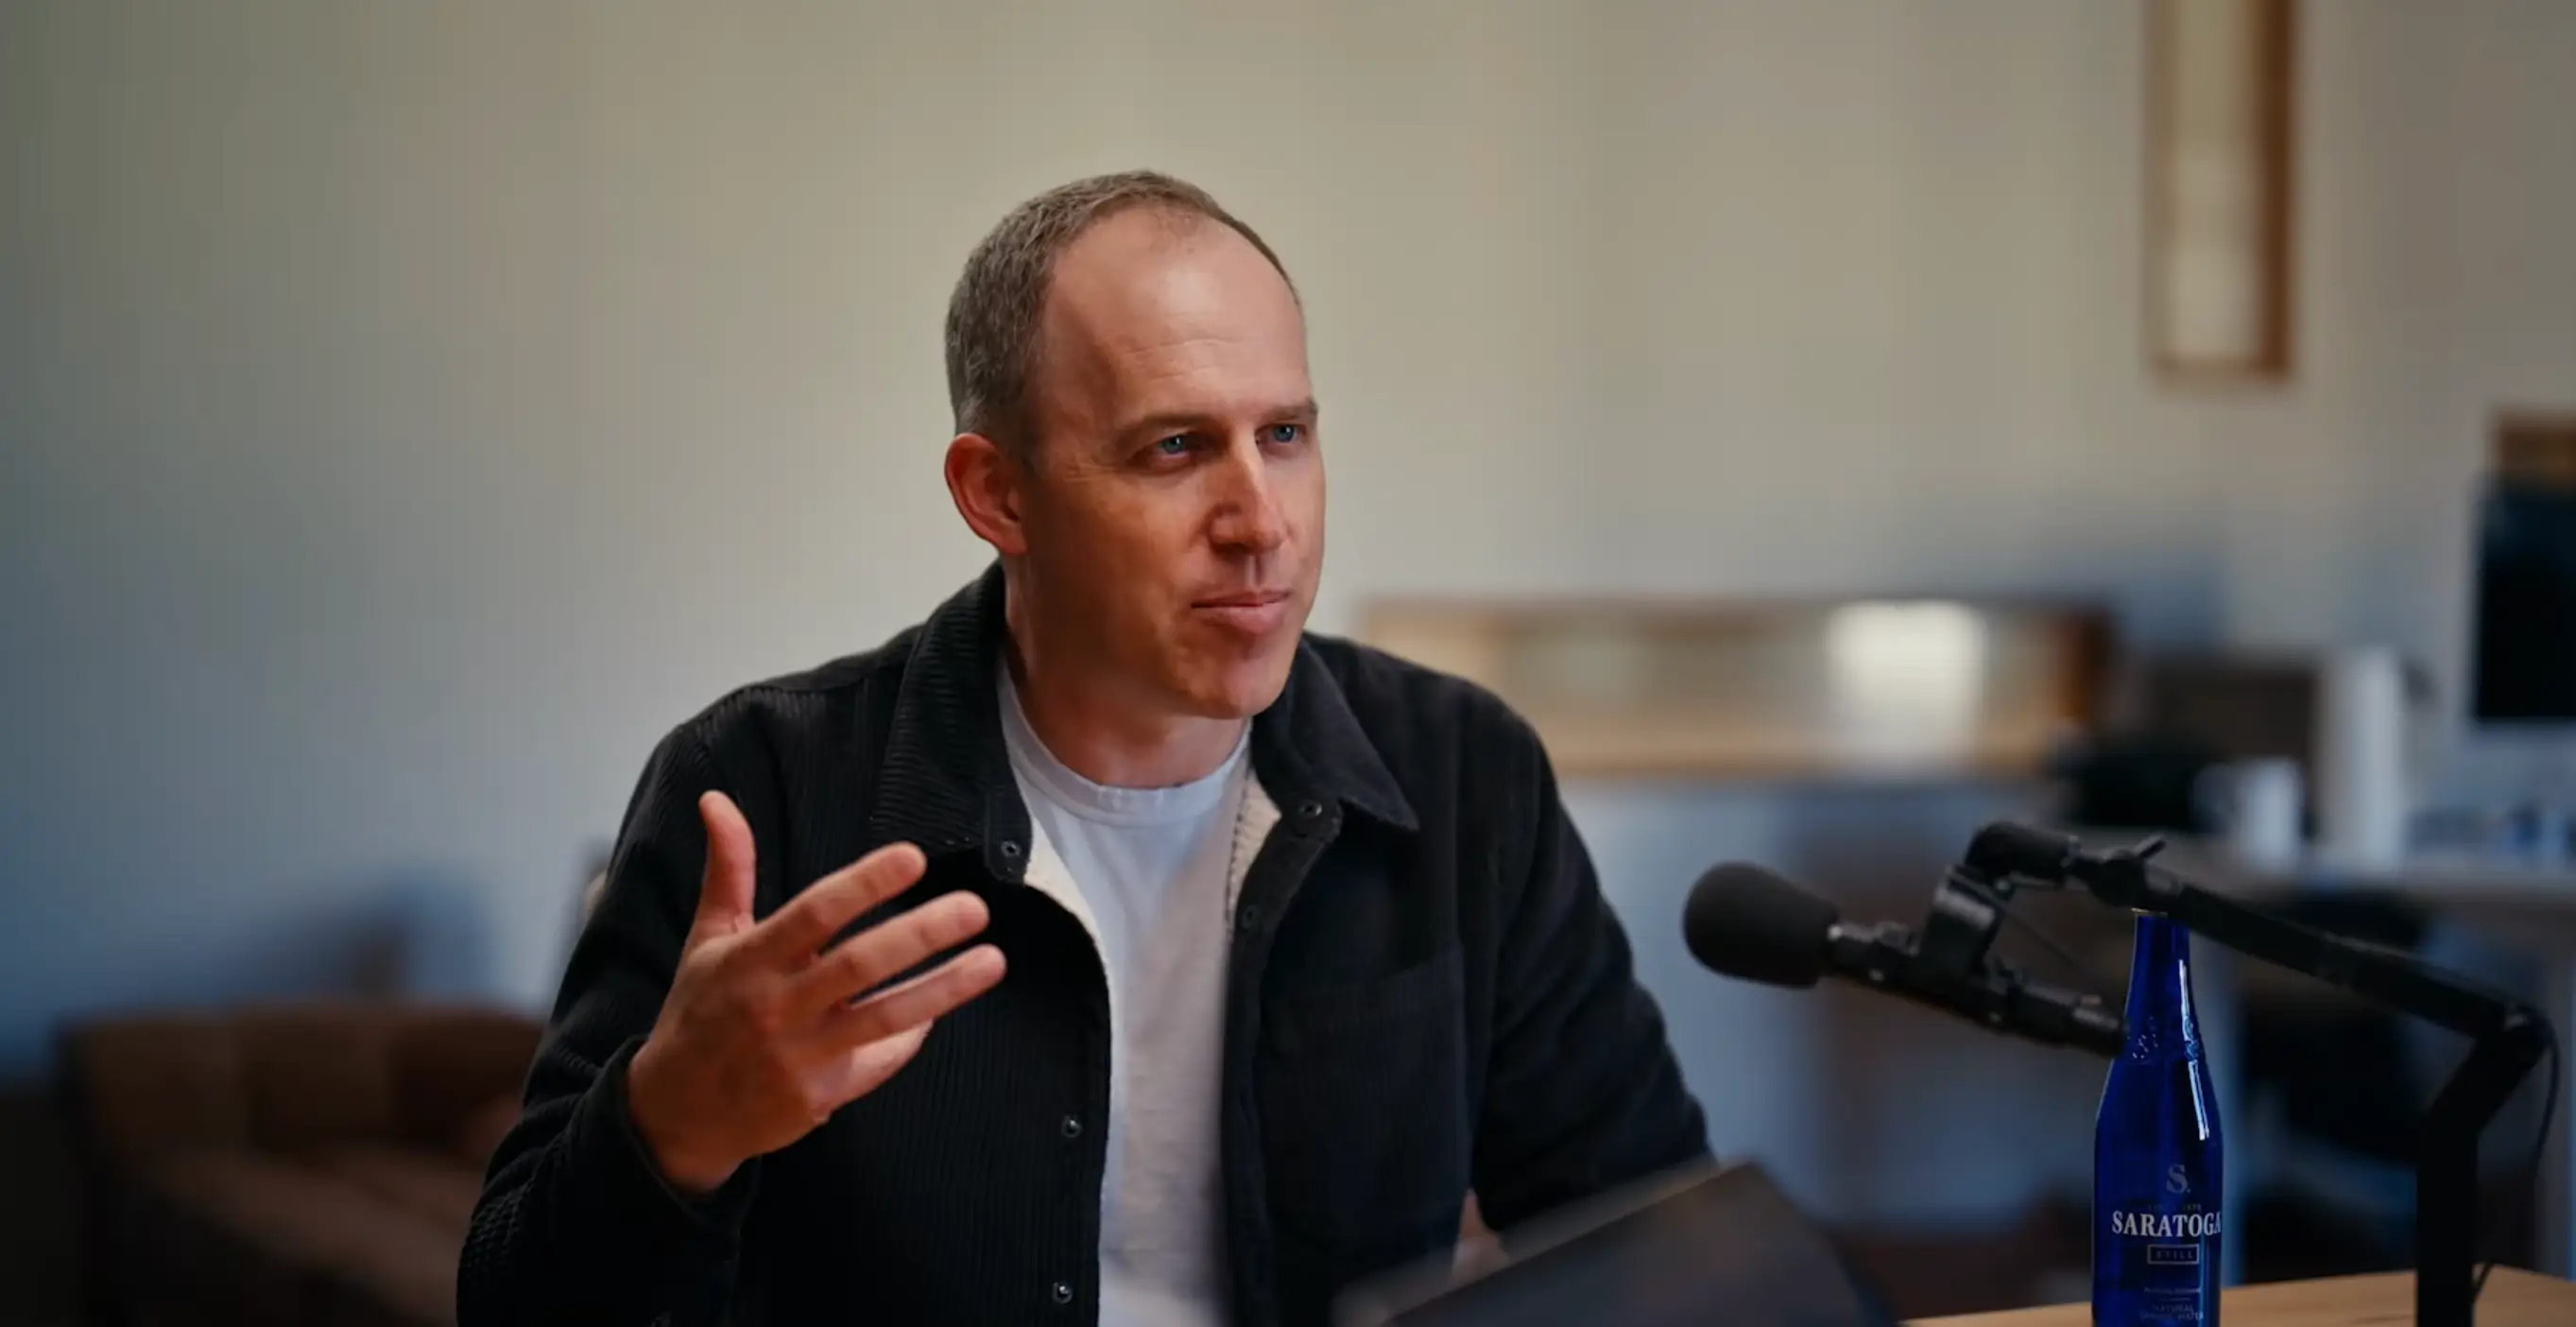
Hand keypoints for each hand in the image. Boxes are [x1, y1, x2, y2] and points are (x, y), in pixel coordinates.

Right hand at [624, 791, 1006, 1195]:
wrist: (676, 1113)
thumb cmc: (700, 1012)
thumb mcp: (708, 940)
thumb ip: (728, 870)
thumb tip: (716, 800)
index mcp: (749, 959)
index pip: (814, 913)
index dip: (864, 884)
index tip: (914, 858)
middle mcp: (774, 1006)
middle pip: (859, 964)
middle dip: (922, 934)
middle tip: (976, 908)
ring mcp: (798, 1055)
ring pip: (883, 1018)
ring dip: (943, 989)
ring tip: (993, 961)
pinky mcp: (817, 1096)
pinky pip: (877, 1060)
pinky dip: (911, 1036)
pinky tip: (942, 1008)